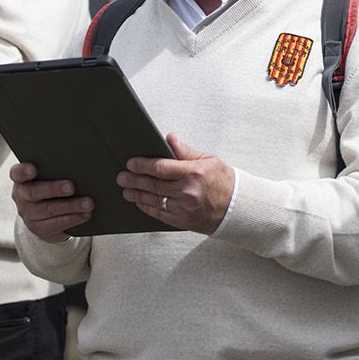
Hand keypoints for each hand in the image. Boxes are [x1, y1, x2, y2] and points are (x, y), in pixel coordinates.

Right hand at [10, 161, 92, 242]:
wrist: (45, 217)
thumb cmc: (50, 188)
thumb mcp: (47, 178)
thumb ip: (54, 171)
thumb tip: (79, 166)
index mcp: (22, 180)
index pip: (17, 173)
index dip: (23, 171)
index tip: (33, 169)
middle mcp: (22, 197)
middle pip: (34, 192)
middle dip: (54, 189)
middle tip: (71, 187)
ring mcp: (29, 215)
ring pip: (49, 210)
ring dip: (71, 206)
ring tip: (88, 203)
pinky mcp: (39, 229)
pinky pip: (56, 224)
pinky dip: (73, 219)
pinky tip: (85, 214)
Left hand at [119, 133, 233, 234]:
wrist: (237, 208)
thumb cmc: (224, 182)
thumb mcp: (208, 160)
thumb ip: (185, 151)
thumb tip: (169, 139)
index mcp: (193, 173)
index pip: (161, 168)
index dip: (142, 165)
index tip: (131, 163)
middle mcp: (187, 191)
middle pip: (153, 185)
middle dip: (134, 180)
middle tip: (122, 177)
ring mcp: (184, 208)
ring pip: (153, 200)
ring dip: (136, 194)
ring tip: (126, 190)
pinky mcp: (182, 221)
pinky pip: (159, 214)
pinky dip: (147, 207)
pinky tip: (139, 202)